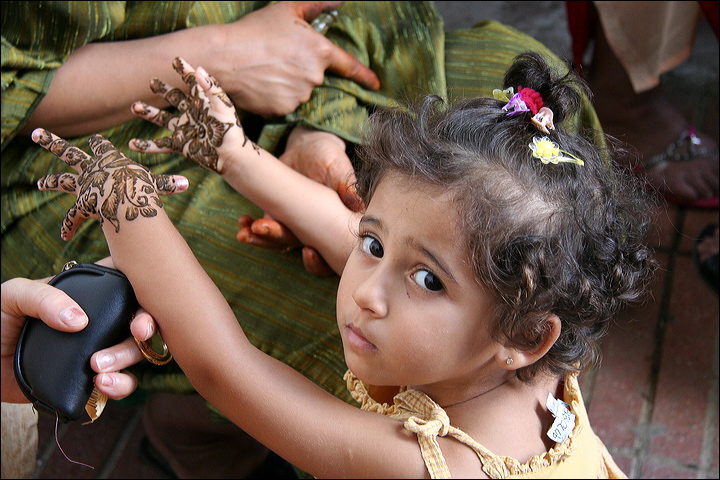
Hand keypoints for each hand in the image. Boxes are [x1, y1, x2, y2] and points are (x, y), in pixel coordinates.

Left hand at [1, 277, 145, 402]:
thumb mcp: (14, 295)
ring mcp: (96, 350)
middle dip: (141, 335)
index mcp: (88, 294)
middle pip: (138, 325)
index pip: (129, 290)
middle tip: (133, 338)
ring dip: (127, 362)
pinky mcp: (89, 380)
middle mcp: (99, 322)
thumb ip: (45, 299)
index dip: (145, 302)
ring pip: (134, 356)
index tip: (139, 320)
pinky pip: (118, 384)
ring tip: (99, 370)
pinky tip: (101, 385)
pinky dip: (119, 386)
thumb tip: (80, 321)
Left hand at [33, 129, 187, 239]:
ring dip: (49, 181)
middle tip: (36, 133)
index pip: (101, 145)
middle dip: (51, 142)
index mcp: (109, 158)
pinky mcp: (80, 204)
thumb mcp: (156, 185)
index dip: (99, 143)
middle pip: (67, 152)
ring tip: (39, 184)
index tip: (94, 139)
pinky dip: (69, 226)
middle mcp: (92, 168)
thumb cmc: (143, 189)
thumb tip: (186, 184)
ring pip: (61, 180)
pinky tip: (65, 236)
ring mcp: (83, 186)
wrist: (125, 198)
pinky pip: (72, 217)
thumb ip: (168, 185)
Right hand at [129, 57, 249, 174]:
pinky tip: (133, 145)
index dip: (184, 71)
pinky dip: (147, 146)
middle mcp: (192, 115)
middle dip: (163, 90)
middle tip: (151, 82)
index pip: (192, 83)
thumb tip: (198, 69)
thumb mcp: (223, 107)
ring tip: (135, 107)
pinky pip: (161, 144)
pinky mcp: (182, 145)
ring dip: (149, 113)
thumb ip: (211, 88)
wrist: (232, 157)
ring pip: (163, 119)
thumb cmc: (230, 132)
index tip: (176, 60)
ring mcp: (185, 130)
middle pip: (174, 98)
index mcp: (203, 103)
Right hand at [214, 1, 379, 116]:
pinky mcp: (284, 110)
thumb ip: (316, 3)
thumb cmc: (255, 29)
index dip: (364, 75)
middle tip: (276, 59)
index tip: (375, 84)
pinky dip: (276, 98)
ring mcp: (300, 95)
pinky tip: (261, 85)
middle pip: (316, 77)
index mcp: (320, 50)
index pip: (348, 66)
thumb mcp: (287, 8)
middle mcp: (314, 76)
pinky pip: (285, 105)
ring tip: (266, 70)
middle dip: (301, 70)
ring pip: (300, 92)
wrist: (225, 57)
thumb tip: (339, 0)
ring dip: (288, 85)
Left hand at [236, 127, 360, 275]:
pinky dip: (251, 228)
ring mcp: (294, 227)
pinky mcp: (277, 217)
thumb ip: (346, 185)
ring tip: (245, 232)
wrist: (309, 148)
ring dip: (260, 239)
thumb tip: (359, 204)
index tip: (308, 251)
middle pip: (296, 248)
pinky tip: (243, 221)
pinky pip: (263, 230)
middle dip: (277, 239)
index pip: (329, 257)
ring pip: (277, 241)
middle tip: (262, 228)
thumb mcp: (339, 168)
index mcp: (334, 228)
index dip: (318, 262)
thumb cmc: (331, 159)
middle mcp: (314, 233)